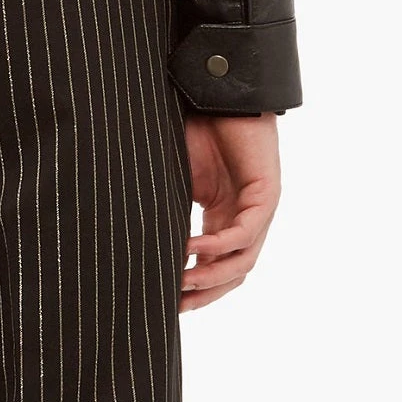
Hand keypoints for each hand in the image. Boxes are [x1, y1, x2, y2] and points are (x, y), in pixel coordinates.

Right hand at [180, 112, 280, 312]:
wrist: (218, 93)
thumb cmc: (196, 127)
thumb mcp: (175, 175)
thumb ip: (168, 207)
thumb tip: (134, 237)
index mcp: (223, 215)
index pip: (214, 264)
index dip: (194, 287)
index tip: (166, 301)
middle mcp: (244, 218)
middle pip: (231, 273)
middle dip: (204, 293)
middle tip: (175, 308)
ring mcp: (258, 209)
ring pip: (241, 261)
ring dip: (211, 276)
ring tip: (181, 283)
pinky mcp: (266, 196)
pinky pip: (244, 234)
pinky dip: (218, 246)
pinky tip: (191, 249)